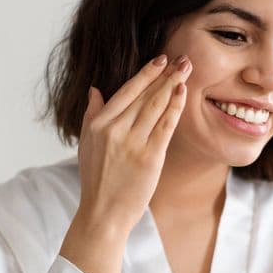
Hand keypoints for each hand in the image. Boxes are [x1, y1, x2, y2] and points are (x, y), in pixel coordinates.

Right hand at [73, 54, 190, 235]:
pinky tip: (182, 93)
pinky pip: (165, 126)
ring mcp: (132, 143)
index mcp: (98, 124)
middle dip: (165, 74)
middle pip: (144, 95)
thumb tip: (95, 90)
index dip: (145, 74)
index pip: (126, 91)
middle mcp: (114, 130)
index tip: (160, 60)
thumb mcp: (86, 144)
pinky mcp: (149, 157)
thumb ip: (91, 115)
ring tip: (186, 69)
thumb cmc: (96, 181)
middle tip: (183, 59)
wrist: (103, 213)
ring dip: (173, 85)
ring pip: (156, 106)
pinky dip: (175, 107)